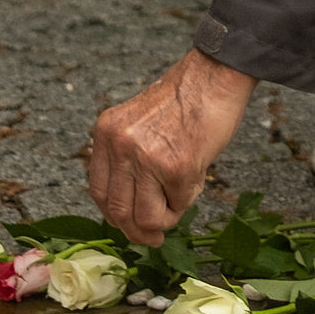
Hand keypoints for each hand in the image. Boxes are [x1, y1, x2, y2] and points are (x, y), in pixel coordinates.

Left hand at [87, 50, 254, 243]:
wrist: (216, 75)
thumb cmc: (185, 99)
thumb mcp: (137, 123)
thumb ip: (127, 158)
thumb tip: (131, 209)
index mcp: (106, 132)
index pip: (98, 191)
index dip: (115, 215)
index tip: (130, 224)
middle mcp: (120, 145)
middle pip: (117, 211)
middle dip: (137, 231)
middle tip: (153, 238)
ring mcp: (147, 157)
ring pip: (144, 217)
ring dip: (163, 221)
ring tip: (178, 203)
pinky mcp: (177, 166)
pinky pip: (178, 204)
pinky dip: (187, 200)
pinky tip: (195, 177)